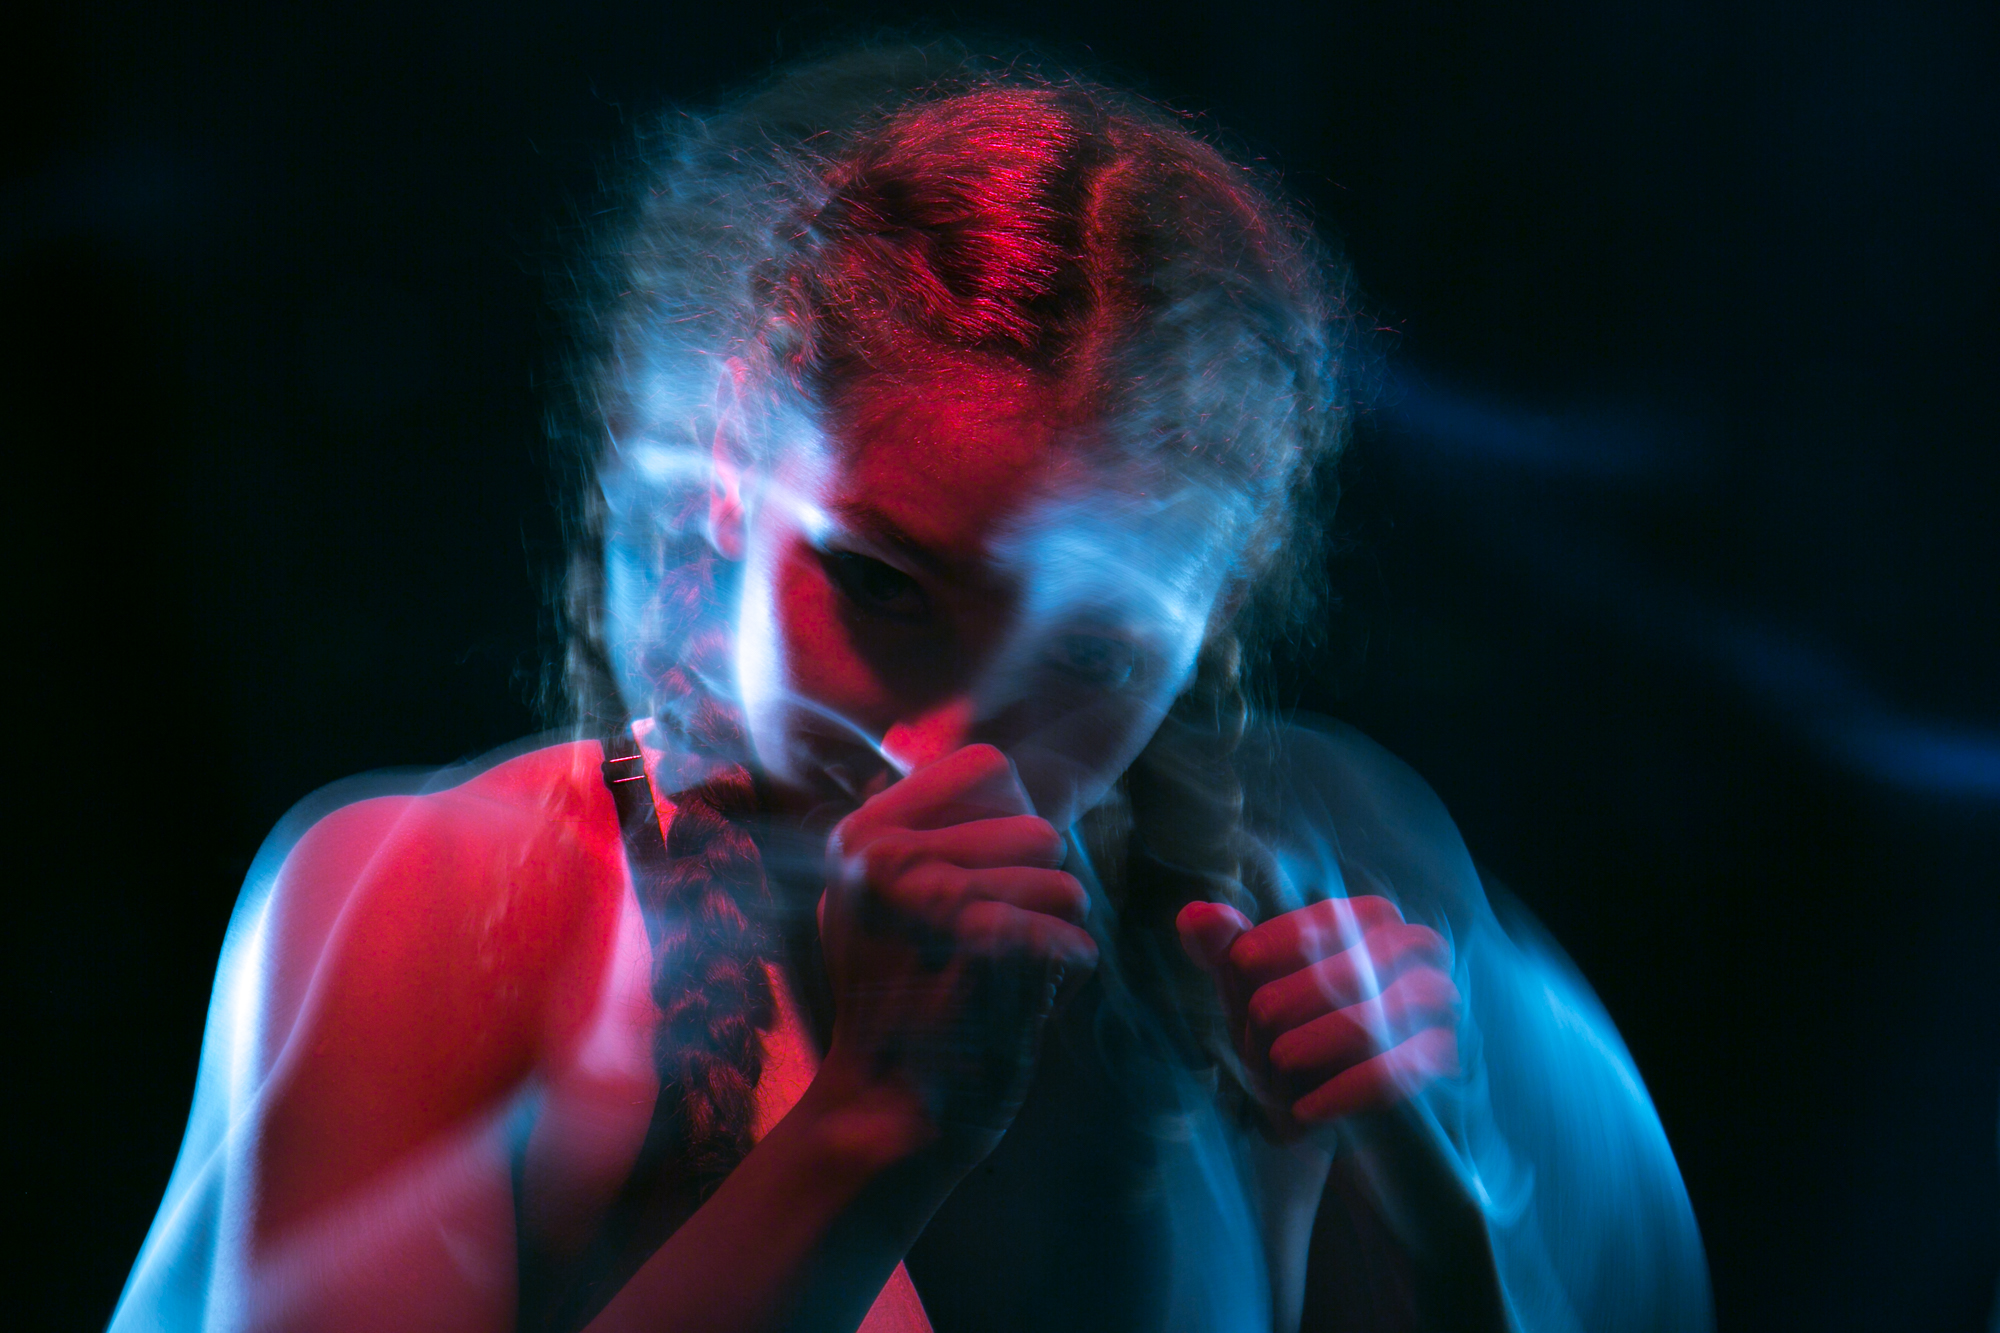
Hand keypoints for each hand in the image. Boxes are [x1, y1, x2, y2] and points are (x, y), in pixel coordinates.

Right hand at [816, 745, 1098, 1168]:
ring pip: (1067, 888)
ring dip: (1053, 938)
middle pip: (1042, 832)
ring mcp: (934, 899)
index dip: (1010, 822)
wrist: (878, 1116)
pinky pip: (1074, 943)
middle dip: (1040, 893)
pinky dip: (1062, 979)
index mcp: (863, 833)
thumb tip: (941, 743)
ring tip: (997, 977)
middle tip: (984, 947)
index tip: (980, 881)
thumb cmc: (894, 1007)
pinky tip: (1013, 1007)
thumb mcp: (874, 900)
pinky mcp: (985, 945)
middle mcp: (889, 854)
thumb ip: (916, 825)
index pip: (990, 766)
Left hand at [1177, 895, 1458, 1127]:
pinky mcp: (1446, 1070)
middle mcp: (1419, 959)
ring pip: (1384, 1014)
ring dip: (1315, 1044)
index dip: (1279, 945)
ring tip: (1274, 1068)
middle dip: (1290, 1004)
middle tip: (1251, 1042)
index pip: (1329, 920)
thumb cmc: (1295, 1041)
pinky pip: (1401, 1073)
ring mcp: (1442, 1012)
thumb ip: (1223, 951)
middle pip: (1356, 965)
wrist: (1342, 1126)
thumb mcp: (1250, 994)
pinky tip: (1304, 1110)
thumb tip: (1195, 915)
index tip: (1239, 974)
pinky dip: (1345, 1090)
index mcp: (1374, 926)